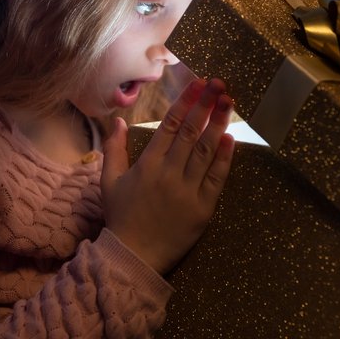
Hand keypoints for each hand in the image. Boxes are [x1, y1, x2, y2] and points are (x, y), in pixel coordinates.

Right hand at [100, 78, 234, 274]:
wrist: (134, 256)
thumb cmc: (121, 216)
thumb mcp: (109, 181)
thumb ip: (114, 148)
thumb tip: (118, 120)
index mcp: (148, 164)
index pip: (170, 125)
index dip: (185, 102)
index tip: (197, 84)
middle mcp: (169, 173)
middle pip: (191, 132)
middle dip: (205, 105)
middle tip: (218, 83)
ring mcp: (187, 191)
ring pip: (205, 151)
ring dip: (218, 124)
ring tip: (228, 101)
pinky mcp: (203, 208)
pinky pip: (216, 178)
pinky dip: (224, 157)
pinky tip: (230, 138)